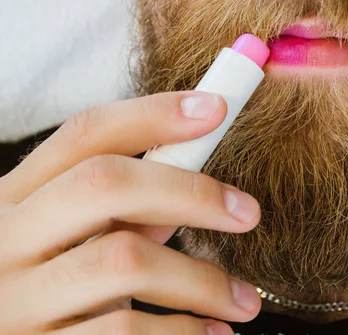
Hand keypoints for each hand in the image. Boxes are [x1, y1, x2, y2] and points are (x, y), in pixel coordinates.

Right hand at [0, 91, 261, 334]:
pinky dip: (182, 331)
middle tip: (249, 213)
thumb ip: (122, 216)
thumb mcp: (71, 244)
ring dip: (202, 281)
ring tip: (244, 301)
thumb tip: (196, 193)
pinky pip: (124, 330)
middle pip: (106, 183)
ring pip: (125, 260)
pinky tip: (213, 332)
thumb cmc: (52, 293)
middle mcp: (5, 239)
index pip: (86, 134)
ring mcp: (15, 299)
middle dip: (190, 192)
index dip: (154, 114)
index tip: (216, 109)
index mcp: (15, 198)